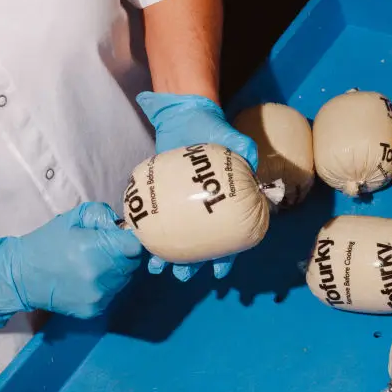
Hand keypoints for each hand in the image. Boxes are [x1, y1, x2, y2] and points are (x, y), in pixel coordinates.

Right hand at [0, 203, 142, 326]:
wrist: (19, 276)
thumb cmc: (47, 243)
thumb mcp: (73, 218)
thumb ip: (102, 216)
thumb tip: (122, 226)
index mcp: (96, 249)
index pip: (135, 247)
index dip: (131, 240)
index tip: (120, 238)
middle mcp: (101, 276)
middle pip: (132, 263)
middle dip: (123, 255)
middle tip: (103, 250)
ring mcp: (99, 296)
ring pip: (124, 280)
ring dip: (115, 271)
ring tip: (93, 265)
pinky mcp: (94, 310)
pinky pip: (112, 294)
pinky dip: (106, 287)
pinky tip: (87, 280)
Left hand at [136, 91, 257, 280]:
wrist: (185, 115)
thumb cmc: (212, 128)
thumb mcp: (231, 136)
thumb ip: (242, 147)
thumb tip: (252, 161)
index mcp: (228, 201)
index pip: (231, 236)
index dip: (227, 257)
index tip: (218, 274)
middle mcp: (206, 208)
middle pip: (201, 244)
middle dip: (191, 264)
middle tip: (181, 276)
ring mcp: (182, 204)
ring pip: (177, 237)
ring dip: (167, 255)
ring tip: (156, 266)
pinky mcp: (163, 196)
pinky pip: (157, 218)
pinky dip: (148, 231)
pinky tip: (139, 242)